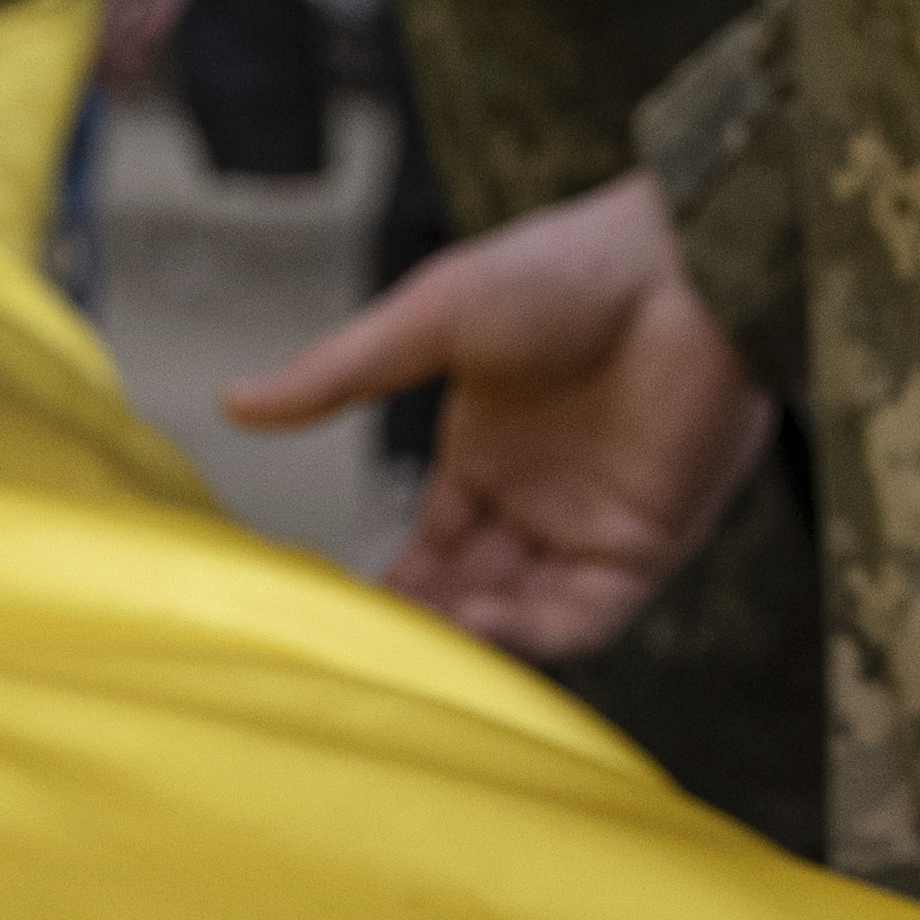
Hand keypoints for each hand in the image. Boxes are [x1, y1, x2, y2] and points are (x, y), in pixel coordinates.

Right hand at [230, 175, 774, 664]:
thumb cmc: (568, 269)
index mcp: (486, 452)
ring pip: (523, 616)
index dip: (391, 588)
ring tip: (422, 648)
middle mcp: (537, 499)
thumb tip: (236, 402)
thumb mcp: (431, 318)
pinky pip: (585, 615)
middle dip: (426, 628)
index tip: (340, 618)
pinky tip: (486, 626)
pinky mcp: (646, 543)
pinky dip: (536, 635)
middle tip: (374, 653)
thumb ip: (339, 374)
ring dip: (474, 640)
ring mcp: (591, 524)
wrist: (682, 266)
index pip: (430, 550)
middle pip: (470, 594)